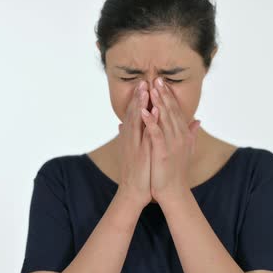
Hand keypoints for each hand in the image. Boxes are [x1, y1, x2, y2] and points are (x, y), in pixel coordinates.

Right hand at [116, 80, 152, 208]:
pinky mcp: (140, 153)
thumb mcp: (133, 151)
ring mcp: (134, 146)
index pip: (134, 115)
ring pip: (136, 121)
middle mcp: (130, 139)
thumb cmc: (136, 172)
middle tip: (143, 80)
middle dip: (138, 97)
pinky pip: (143, 135)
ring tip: (145, 89)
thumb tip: (121, 124)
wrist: (132, 192)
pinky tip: (151, 112)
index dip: (137, 99)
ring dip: (140, 104)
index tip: (143, 85)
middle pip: (133, 114)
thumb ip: (129, 136)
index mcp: (130, 138)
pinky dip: (147, 123)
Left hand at [140, 77, 200, 203]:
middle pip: (171, 111)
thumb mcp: (185, 149)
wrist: (173, 192)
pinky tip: (145, 112)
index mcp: (182, 134)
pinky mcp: (163, 153)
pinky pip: (156, 134)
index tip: (162, 82)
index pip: (175, 111)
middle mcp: (179, 136)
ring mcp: (172, 144)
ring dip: (157, 103)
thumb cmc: (176, 171)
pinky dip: (151, 122)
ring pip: (164, 119)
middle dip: (163, 94)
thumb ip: (191, 134)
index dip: (169, 96)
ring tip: (151, 89)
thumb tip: (198, 121)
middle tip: (156, 78)